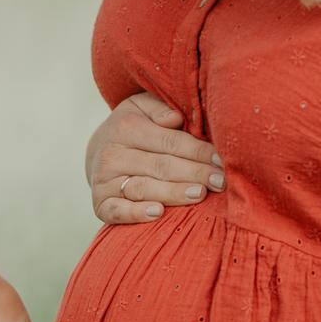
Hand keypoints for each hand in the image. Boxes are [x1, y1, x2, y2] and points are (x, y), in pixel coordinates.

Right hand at [85, 92, 224, 225]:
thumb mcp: (142, 107)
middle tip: (219, 182)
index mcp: (127, 127)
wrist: (99, 151)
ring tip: (199, 195)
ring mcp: (104, 180)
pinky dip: (136, 213)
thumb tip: (175, 118)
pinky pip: (116, 211)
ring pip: (143, 188)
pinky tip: (158, 213)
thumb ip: (160, 108)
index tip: (221, 161)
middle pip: (161, 166)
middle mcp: (113, 153)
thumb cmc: (133, 128)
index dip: (198, 152)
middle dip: (194, 174)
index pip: (170, 142)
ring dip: (173, 193)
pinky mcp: (99, 203)